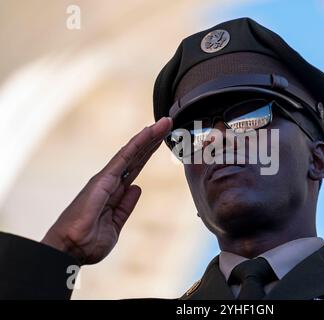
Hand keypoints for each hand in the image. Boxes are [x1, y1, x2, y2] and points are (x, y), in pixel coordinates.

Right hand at [41, 117, 171, 264]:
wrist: (70, 250)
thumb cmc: (87, 241)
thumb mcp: (116, 223)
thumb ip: (126, 206)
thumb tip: (136, 188)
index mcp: (114, 192)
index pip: (135, 167)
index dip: (149, 152)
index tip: (163, 139)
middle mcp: (110, 181)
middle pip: (136, 156)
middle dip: (152, 140)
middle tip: (167, 123)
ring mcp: (107, 178)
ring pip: (131, 152)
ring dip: (148, 136)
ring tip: (164, 122)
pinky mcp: (103, 179)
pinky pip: (123, 158)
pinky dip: (136, 144)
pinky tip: (148, 133)